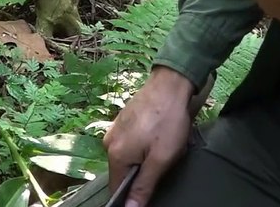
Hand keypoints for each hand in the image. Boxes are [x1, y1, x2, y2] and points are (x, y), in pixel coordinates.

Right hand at [102, 66, 194, 206]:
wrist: (170, 83)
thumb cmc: (168, 122)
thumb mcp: (160, 159)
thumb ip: (144, 186)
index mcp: (115, 154)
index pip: (116, 188)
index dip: (132, 195)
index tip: (150, 187)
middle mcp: (109, 142)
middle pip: (122, 172)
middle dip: (142, 173)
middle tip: (162, 161)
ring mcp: (115, 129)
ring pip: (127, 156)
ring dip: (143, 158)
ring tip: (162, 145)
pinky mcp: (123, 120)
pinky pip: (130, 142)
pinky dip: (142, 145)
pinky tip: (158, 135)